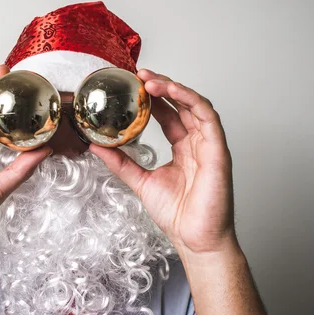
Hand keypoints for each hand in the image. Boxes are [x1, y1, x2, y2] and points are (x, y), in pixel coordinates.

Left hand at [91, 69, 234, 255]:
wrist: (195, 239)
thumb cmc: (177, 215)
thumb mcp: (140, 181)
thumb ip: (120, 162)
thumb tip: (95, 146)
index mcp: (182, 149)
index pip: (168, 115)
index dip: (152, 99)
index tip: (132, 87)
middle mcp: (197, 143)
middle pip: (181, 104)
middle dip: (160, 86)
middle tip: (138, 75)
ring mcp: (209, 145)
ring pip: (194, 105)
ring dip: (174, 88)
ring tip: (150, 80)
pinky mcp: (218, 149)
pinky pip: (208, 116)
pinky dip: (190, 99)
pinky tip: (171, 91)